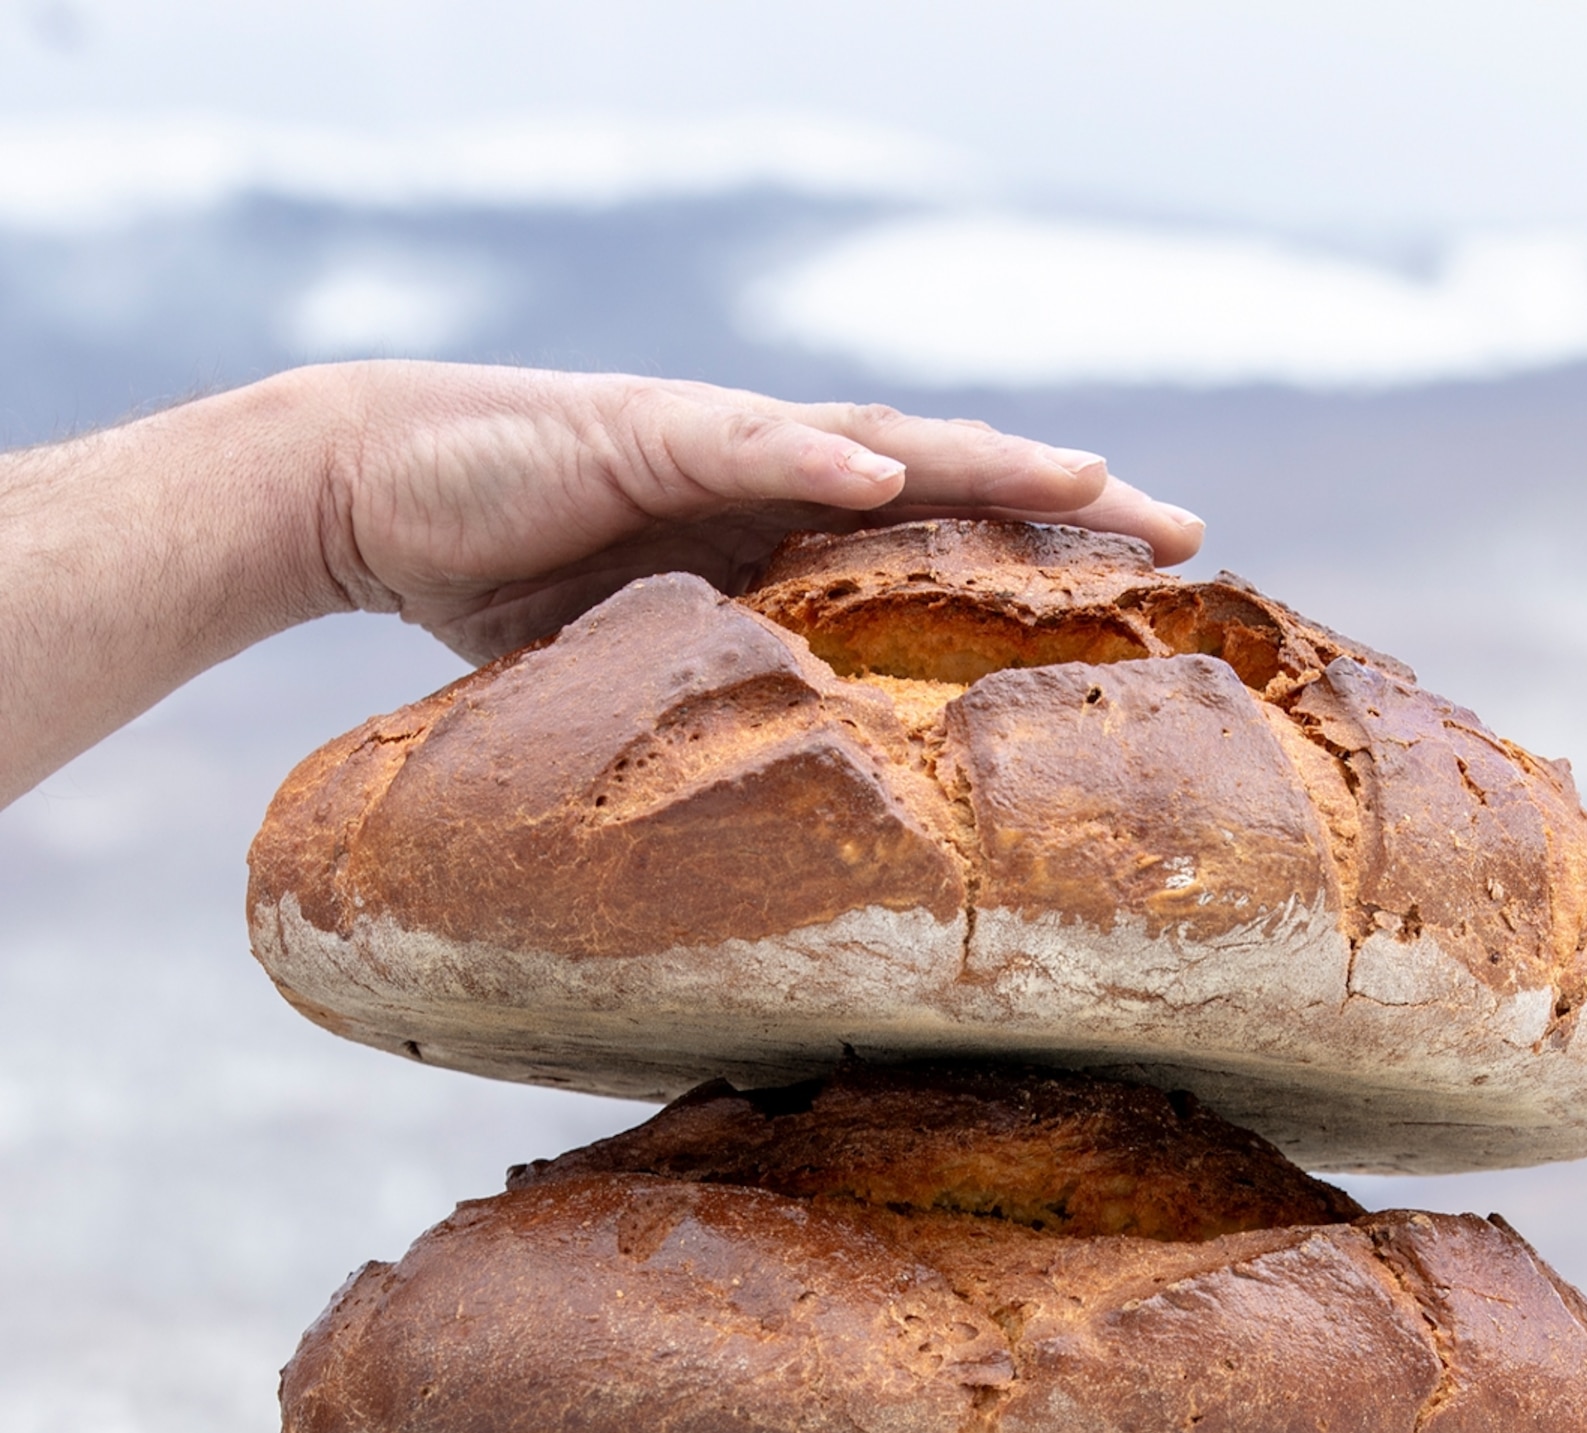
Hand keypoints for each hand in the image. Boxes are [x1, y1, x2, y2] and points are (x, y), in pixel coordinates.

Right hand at [313, 363, 1205, 663]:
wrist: (381, 495)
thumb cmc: (510, 584)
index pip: (946, 540)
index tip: (1154, 602)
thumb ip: (733, 711)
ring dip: (985, 458)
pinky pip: (741, 437)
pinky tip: (887, 470)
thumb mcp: (649, 667)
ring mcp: (718, 442)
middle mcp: (780, 475)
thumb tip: (807, 834)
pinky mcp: (637, 429)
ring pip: (878, 441)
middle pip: (953, 480)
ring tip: (1085, 474)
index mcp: (791, 533)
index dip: (1049, 561)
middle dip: (1070, 502)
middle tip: (1189, 534)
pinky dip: (814, 453)